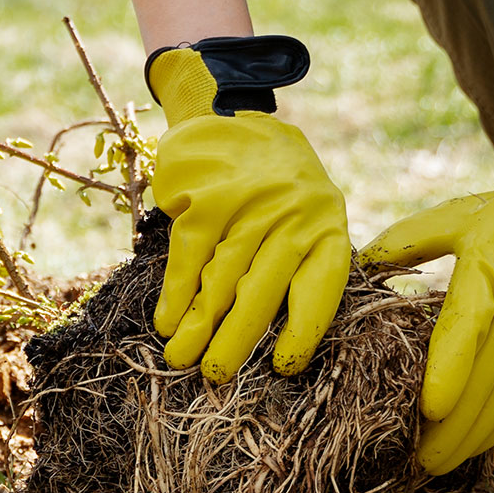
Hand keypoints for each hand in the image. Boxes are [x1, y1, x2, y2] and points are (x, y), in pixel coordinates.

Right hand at [147, 37, 350, 381]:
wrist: (228, 116)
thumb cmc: (270, 188)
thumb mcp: (301, 217)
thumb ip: (296, 266)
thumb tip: (275, 341)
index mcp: (326, 226)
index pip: (321, 286)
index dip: (303, 329)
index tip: (282, 367)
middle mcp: (293, 214)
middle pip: (264, 289)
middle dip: (237, 338)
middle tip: (215, 377)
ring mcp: (249, 203)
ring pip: (222, 276)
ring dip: (199, 323)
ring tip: (181, 359)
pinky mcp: (208, 194)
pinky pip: (190, 253)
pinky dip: (176, 291)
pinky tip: (167, 322)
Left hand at [362, 100, 493, 473]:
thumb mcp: (460, 217)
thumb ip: (408, 240)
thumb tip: (361, 261)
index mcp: (488, 281)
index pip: (467, 336)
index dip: (449, 376)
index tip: (427, 410)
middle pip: (481, 385)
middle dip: (448, 431)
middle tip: (413, 463)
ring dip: (471, 439)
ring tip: (436, 465)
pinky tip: (474, 444)